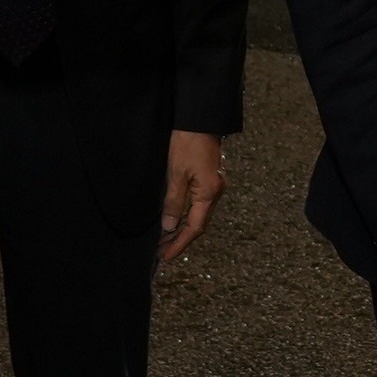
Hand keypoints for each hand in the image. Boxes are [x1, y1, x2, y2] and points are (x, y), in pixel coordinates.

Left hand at [157, 128, 227, 263]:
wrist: (201, 120)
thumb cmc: (188, 143)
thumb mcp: (176, 173)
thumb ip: (173, 202)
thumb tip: (169, 226)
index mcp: (208, 194)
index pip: (194, 228)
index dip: (179, 244)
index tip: (165, 257)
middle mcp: (215, 193)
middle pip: (198, 225)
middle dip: (180, 240)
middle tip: (162, 252)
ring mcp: (214, 186)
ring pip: (199, 215)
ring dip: (183, 229)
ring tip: (165, 240)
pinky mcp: (210, 179)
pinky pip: (199, 205)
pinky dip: (186, 216)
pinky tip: (176, 218)